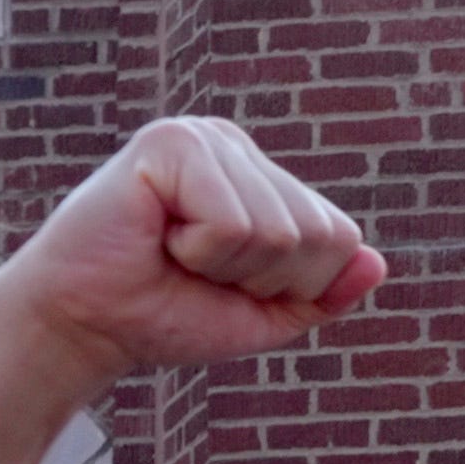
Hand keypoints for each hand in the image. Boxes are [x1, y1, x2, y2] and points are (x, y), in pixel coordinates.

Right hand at [0, 119, 385, 386]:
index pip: (341, 239)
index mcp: (266, 179)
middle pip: (319, 235)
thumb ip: (324, 293)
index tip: (227, 282)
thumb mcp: (264, 315)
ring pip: (278, 232)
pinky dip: (199, 251)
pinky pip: (233, 223)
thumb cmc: (167, 313)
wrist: (87, 324)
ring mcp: (206, 139)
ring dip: (226, 266)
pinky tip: (157, 235)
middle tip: (195, 269)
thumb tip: (376, 262)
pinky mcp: (171, 143)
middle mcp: (239, 148)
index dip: (293, 285)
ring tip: (174, 253)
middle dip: (263, 277)